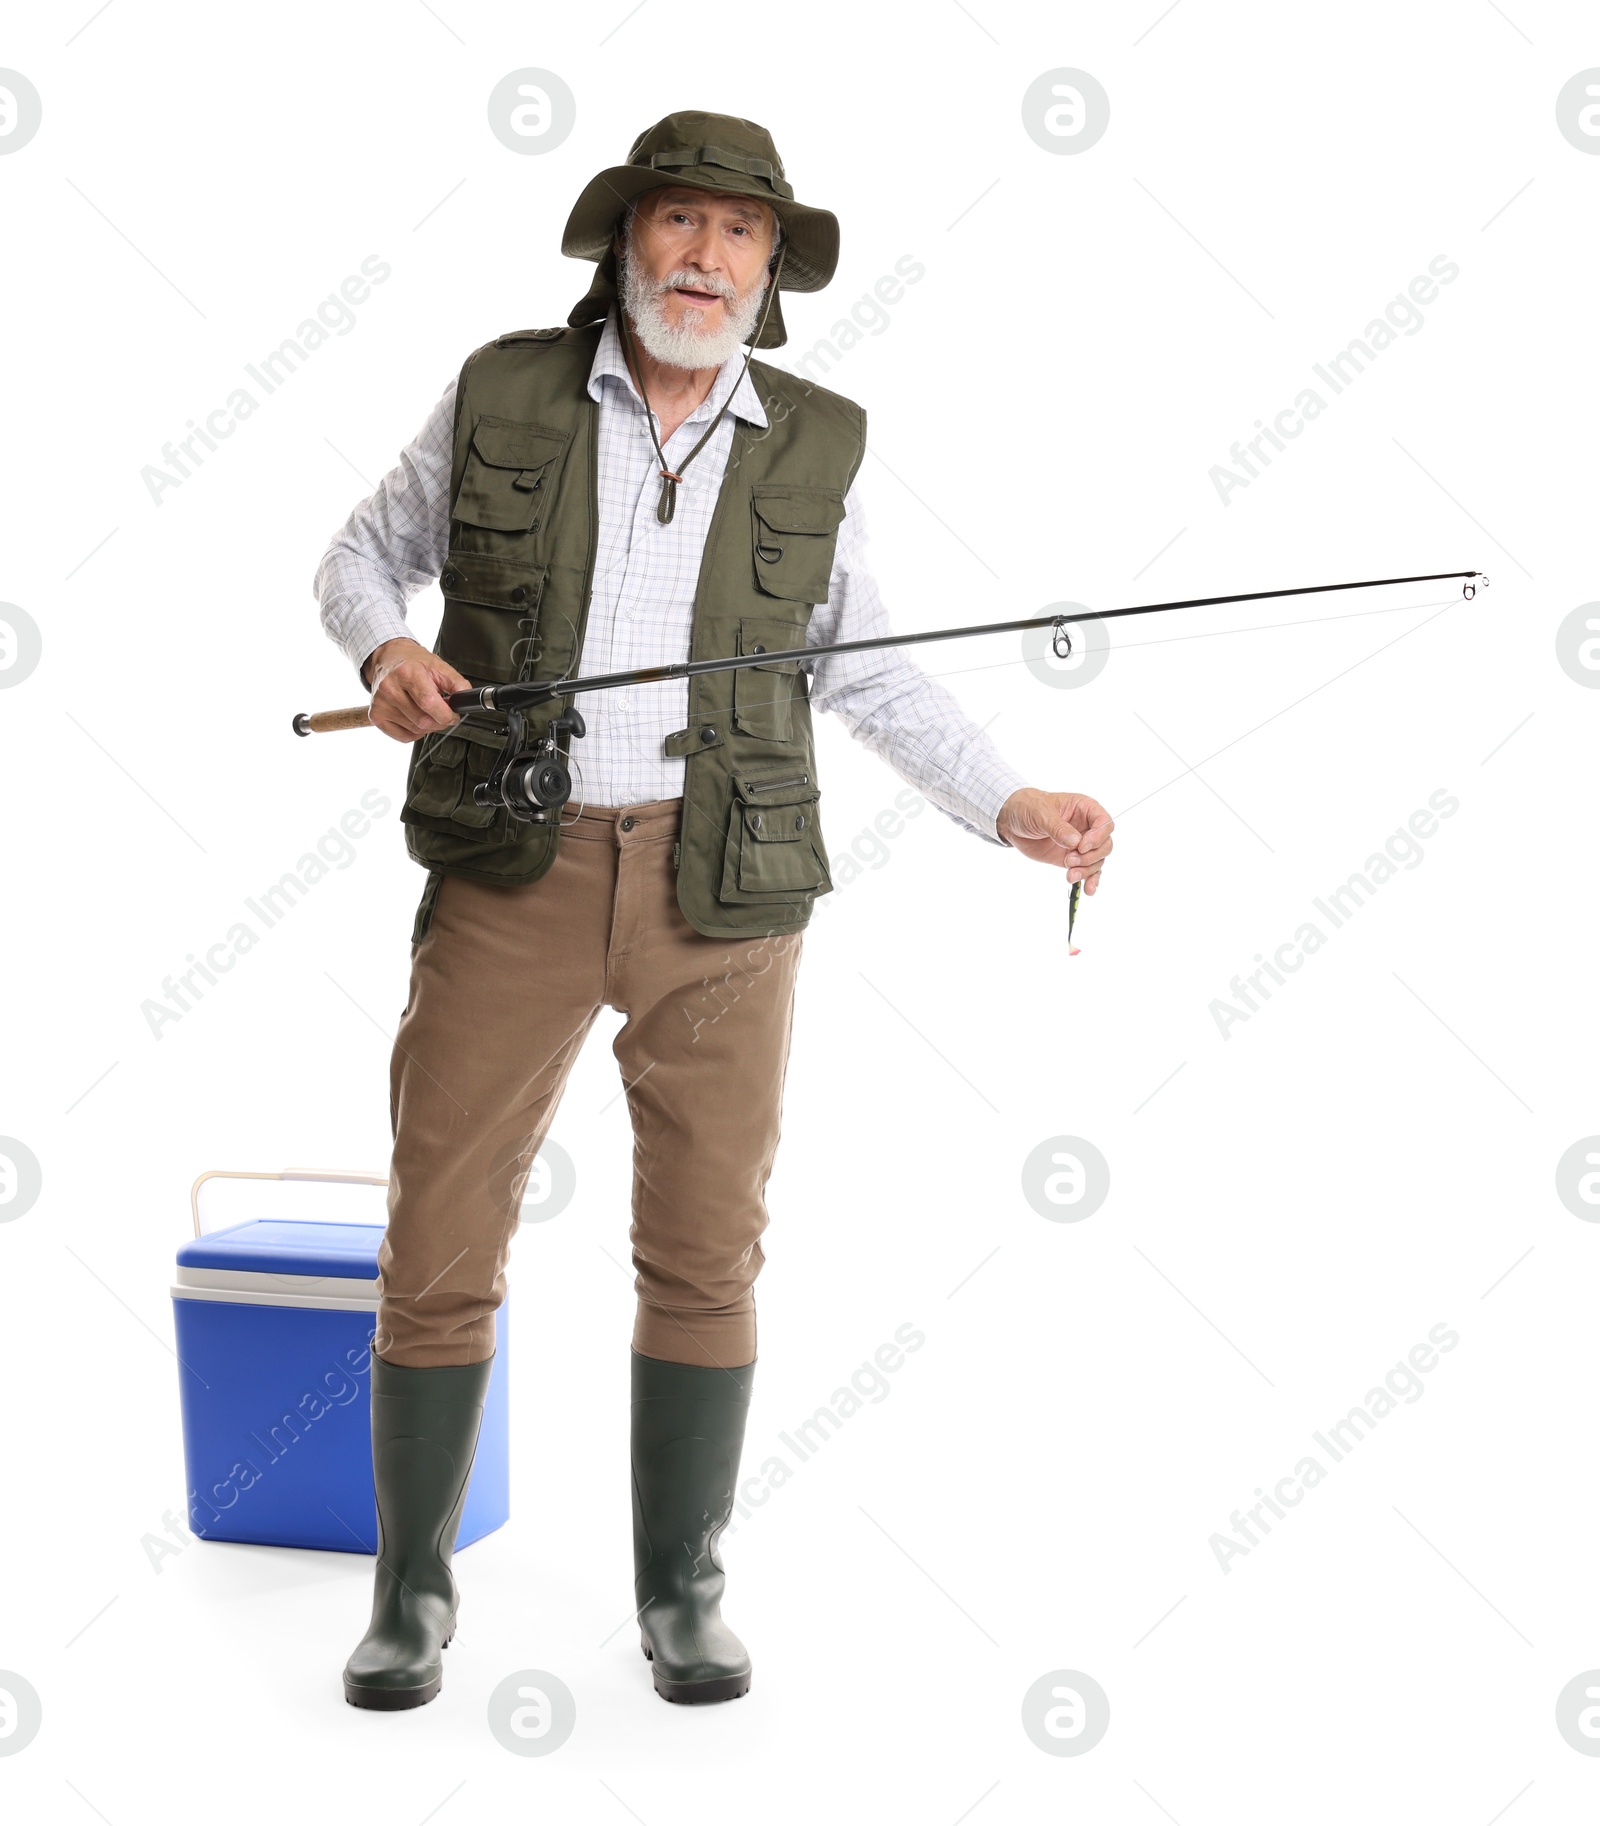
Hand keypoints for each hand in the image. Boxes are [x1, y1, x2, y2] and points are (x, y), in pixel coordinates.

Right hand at [362, 638, 469, 742]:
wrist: (389, 659)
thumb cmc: (413, 663)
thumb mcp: (439, 666)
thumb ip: (457, 684)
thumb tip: (467, 700)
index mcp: (407, 673)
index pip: (428, 703)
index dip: (446, 714)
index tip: (453, 715)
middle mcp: (390, 688)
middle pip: (423, 720)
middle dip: (439, 721)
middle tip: (442, 712)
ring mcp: (380, 703)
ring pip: (415, 730)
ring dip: (428, 726)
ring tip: (426, 710)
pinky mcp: (376, 715)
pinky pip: (403, 737)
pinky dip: (415, 732)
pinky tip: (415, 717)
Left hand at [996, 789, 1113, 894]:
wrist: (1014, 822)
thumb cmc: (1029, 808)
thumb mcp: (1041, 813)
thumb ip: (1058, 828)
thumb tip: (1075, 842)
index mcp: (1085, 809)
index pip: (1104, 823)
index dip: (1098, 836)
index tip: (1081, 847)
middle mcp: (1087, 827)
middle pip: (1105, 845)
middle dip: (1090, 857)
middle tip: (1069, 860)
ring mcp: (1081, 844)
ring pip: (1097, 860)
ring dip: (1086, 870)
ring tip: (1069, 875)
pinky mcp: (1073, 859)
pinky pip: (1088, 870)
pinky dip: (1090, 880)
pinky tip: (1088, 890)